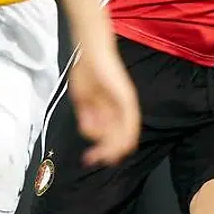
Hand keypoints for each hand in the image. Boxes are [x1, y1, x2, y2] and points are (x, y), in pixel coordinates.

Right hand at [67, 40, 139, 167]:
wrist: (90, 53)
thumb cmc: (86, 72)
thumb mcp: (82, 100)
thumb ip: (87, 117)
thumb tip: (89, 133)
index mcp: (110, 110)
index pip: (111, 135)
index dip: (101, 149)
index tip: (90, 159)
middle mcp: (121, 108)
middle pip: (118, 138)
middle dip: (105, 152)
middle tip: (92, 159)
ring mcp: (125, 103)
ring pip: (125, 133)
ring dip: (112, 146)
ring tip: (100, 153)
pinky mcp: (127, 97)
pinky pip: (131, 119)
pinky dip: (127, 133)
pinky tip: (123, 144)